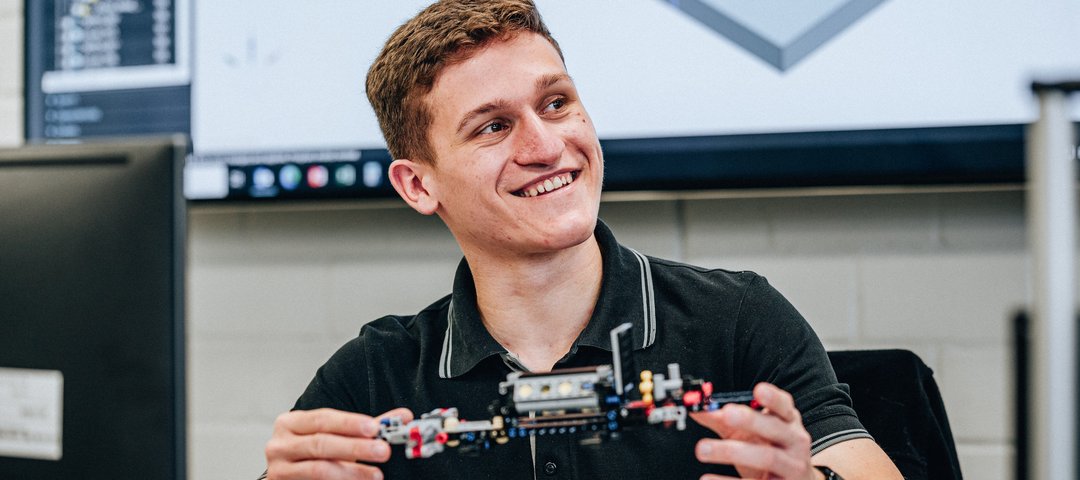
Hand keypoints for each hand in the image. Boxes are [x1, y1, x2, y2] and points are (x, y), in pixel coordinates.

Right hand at [265, 407, 413, 479]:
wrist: (290, 475)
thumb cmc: (312, 453)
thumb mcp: (335, 435)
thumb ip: (367, 427)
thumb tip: (402, 416)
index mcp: (291, 423)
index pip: (322, 419)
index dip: (349, 423)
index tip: (374, 428)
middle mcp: (279, 444)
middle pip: (321, 444)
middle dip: (355, 447)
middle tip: (382, 450)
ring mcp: (279, 468)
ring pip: (318, 469)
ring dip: (351, 472)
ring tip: (375, 474)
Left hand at [690, 383, 818, 479]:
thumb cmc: (768, 450)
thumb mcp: (748, 432)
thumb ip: (722, 418)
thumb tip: (696, 408)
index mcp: (787, 422)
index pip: (784, 406)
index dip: (773, 398)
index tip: (758, 390)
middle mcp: (794, 442)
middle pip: (775, 428)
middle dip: (751, 420)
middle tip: (726, 414)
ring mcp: (791, 466)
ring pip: (766, 457)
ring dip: (732, 451)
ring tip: (702, 449)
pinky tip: (707, 478)